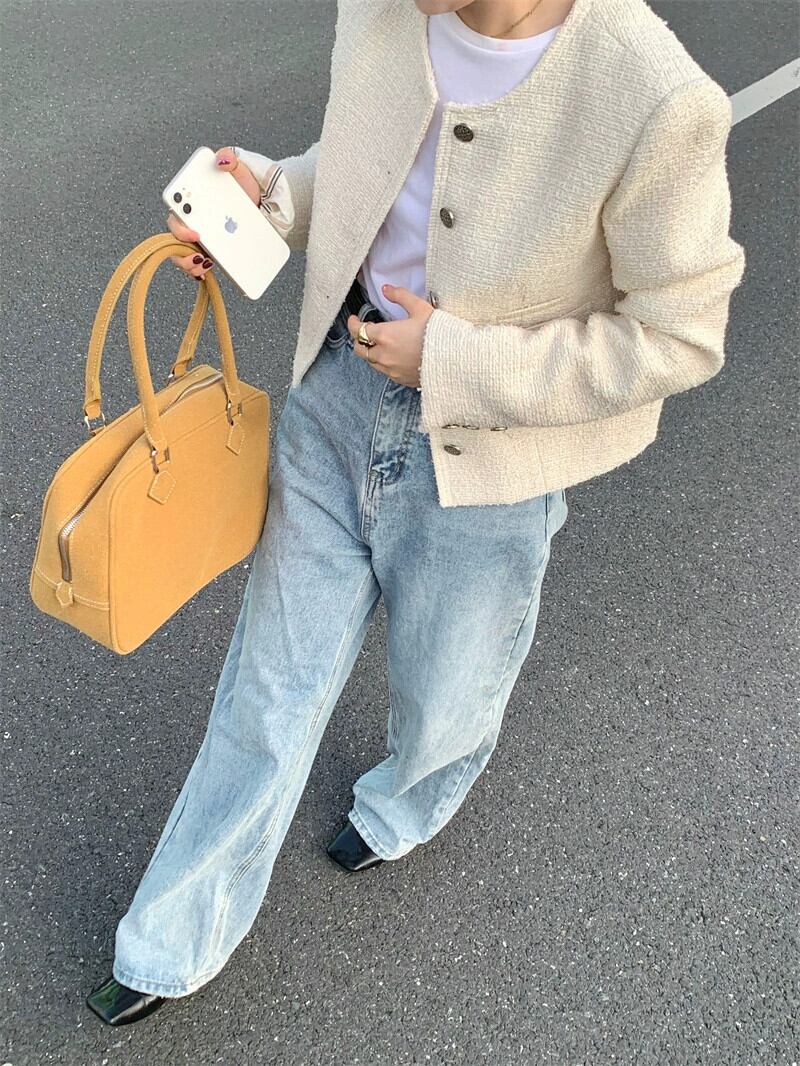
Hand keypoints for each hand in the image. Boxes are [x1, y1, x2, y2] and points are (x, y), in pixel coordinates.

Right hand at [167, 146, 259, 279]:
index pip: (175, 210)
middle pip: (176, 236)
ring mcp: (203, 235)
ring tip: (205, 264)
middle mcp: (193, 217)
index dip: (179, 223)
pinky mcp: (214, 249)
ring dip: (189, 263)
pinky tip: (208, 270)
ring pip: (184, 253)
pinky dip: (200, 269)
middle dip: (182, 249)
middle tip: (199, 255)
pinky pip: (200, 263)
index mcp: (194, 197)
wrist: (268, 203)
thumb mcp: (241, 167)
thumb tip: (222, 160)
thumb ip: (231, 158)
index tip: (195, 232)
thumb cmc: (248, 183)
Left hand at [348, 284, 434, 387]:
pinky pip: (384, 371)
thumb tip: (386, 289)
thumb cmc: (438, 333)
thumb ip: (400, 296)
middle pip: (359, 349)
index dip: (352, 323)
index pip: (357, 330)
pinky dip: (383, 362)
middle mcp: (383, 355)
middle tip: (364, 331)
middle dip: (358, 339)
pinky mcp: (399, 379)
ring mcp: (390, 369)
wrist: (454, 359)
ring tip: (379, 343)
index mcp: (384, 335)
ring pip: (370, 362)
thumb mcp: (420, 308)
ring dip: (371, 352)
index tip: (354, 319)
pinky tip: (393, 355)